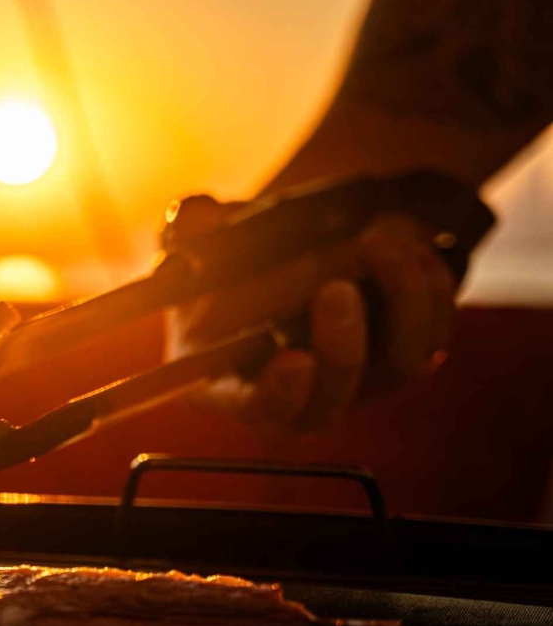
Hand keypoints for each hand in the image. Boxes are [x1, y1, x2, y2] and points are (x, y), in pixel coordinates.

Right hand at [163, 194, 457, 430]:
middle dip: (340, 348)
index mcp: (233, 380)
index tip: (294, 360)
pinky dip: (428, 289)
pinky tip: (410, 248)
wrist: (297, 250)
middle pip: (329, 404)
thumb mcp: (199, 247)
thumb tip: (195, 215)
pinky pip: (434, 336)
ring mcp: (356, 381)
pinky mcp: (403, 355)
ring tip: (378, 243)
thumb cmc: (238, 259)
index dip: (277, 395)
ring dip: (396, 303)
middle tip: (337, 289)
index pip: (256, 409)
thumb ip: (191, 235)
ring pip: (396, 367)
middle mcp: (299, 394)